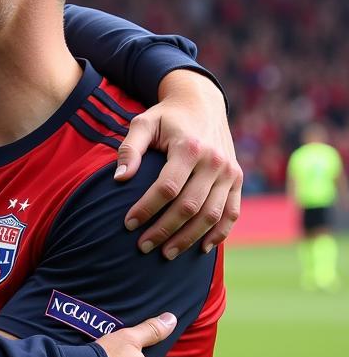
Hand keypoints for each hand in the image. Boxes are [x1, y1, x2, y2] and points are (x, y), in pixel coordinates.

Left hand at [115, 71, 241, 257]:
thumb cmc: (165, 117)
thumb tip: (119, 179)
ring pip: (212, 215)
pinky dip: (219, 233)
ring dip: (189, 238)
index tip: (128, 224)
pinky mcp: (237, 179)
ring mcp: (229, 172)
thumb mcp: (142, 123)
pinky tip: (201, 249)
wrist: (202, 103)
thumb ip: (129, 149)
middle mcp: (214, 161)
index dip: (147, 209)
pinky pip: (232, 212)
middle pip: (189, 206)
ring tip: (165, 254)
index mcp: (190, 147)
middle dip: (165, 230)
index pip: (167, 188)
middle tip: (143, 247)